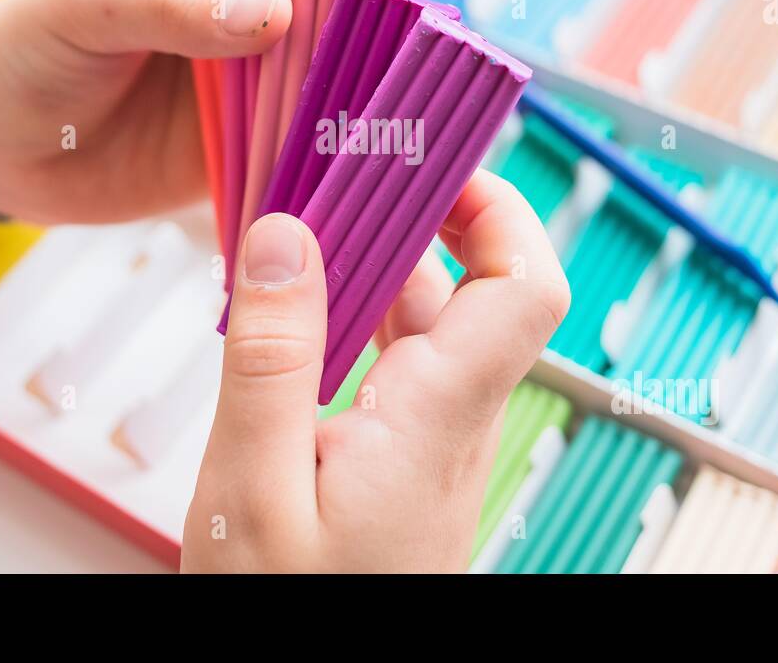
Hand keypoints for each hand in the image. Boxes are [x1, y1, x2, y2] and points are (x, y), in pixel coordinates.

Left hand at [0, 0, 398, 222]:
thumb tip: (277, 15)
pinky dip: (338, 169)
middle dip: (392, 30)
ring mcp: (258, 87)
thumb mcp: (88, 4)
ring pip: (345, 84)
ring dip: (377, 107)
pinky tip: (359, 187)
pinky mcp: (249, 153)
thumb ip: (175, 4)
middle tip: (402, 71)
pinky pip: (309, 156)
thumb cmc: (24, 47)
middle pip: (356, 4)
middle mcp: (255, 13)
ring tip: (401, 136)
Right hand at [181, 170, 570, 572]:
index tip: (438, 159)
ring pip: (421, 327)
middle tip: (340, 172)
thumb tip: (284, 235)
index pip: (524, 288)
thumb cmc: (292, 617)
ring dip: (370, 269)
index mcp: (434, 419)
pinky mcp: (394, 464)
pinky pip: (387, 367)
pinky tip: (290, 315)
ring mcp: (424, 446)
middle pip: (465, 291)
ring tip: (299, 230)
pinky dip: (345, 321)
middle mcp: (448, 424)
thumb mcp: (253, 489)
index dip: (500, 210)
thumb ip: (272, 358)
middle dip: (410, 219)